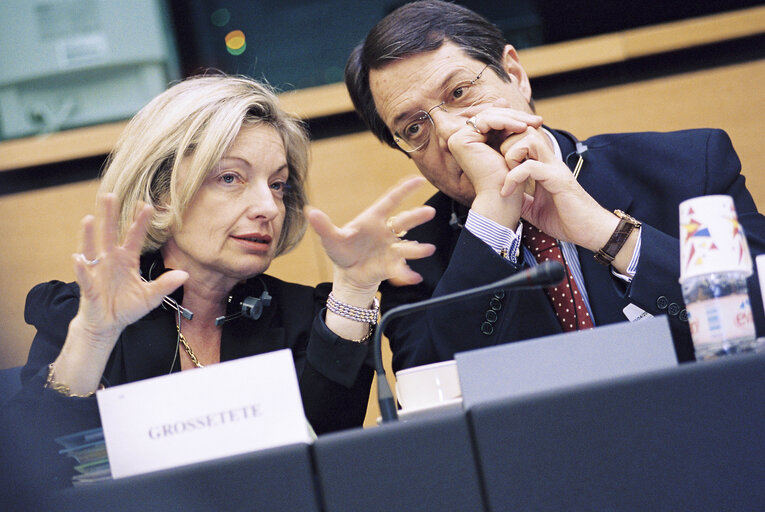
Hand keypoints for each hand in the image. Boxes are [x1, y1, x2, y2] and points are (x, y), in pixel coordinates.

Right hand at [72, 193, 187, 347]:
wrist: (107, 325)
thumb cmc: (127, 308)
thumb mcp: (151, 297)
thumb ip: (165, 285)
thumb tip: (185, 274)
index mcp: (127, 260)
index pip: (134, 237)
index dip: (139, 222)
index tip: (146, 205)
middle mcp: (111, 260)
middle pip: (109, 234)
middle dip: (110, 216)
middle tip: (110, 195)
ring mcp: (97, 271)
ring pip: (92, 249)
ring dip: (90, 235)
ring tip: (89, 218)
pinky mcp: (88, 287)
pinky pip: (84, 276)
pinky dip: (80, 268)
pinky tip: (78, 258)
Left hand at [306, 176, 435, 293]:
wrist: (349, 274)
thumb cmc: (342, 250)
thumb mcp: (331, 239)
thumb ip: (323, 226)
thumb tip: (310, 211)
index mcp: (374, 219)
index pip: (391, 201)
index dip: (405, 190)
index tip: (419, 180)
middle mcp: (387, 232)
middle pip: (404, 222)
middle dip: (416, 217)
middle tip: (429, 211)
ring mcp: (391, 249)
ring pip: (406, 246)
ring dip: (417, 248)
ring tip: (427, 249)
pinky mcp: (392, 266)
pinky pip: (401, 269)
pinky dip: (408, 274)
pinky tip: (413, 278)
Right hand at [445, 102, 542, 226]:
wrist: (501, 197)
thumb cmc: (507, 176)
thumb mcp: (507, 143)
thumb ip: (503, 123)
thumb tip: (501, 99)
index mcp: (467, 139)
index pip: (491, 118)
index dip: (513, 117)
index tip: (535, 120)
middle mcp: (458, 138)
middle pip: (490, 116)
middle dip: (516, 116)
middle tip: (538, 120)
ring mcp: (457, 138)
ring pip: (490, 116)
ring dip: (514, 118)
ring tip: (533, 125)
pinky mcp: (460, 139)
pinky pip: (487, 121)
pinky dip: (507, 122)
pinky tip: (523, 128)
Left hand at [499, 127, 614, 250]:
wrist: (590, 232)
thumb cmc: (566, 220)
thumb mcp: (534, 209)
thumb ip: (521, 199)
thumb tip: (503, 196)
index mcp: (545, 166)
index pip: (523, 140)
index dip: (506, 148)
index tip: (495, 168)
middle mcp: (551, 162)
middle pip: (526, 131)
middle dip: (506, 145)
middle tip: (499, 169)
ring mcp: (555, 168)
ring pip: (529, 140)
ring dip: (511, 155)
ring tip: (505, 178)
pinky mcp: (557, 179)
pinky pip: (530, 166)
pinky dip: (513, 177)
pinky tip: (507, 192)